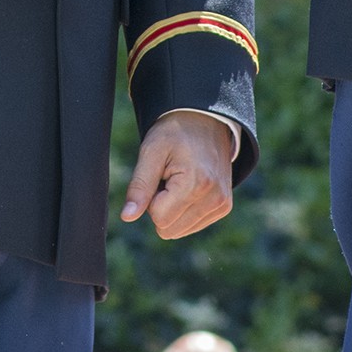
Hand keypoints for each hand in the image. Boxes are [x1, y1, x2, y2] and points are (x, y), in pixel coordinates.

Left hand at [121, 112, 234, 239]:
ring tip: (179, 180)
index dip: (150, 199)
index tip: (159, 175)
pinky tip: (189, 186)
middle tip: (168, 178)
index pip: (159, 218)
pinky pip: (193, 225)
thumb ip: (139, 186)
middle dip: (161, 206)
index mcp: (196, 184)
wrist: (204, 121)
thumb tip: (127, 217)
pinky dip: (184, 210)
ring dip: (173, 208)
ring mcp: (222, 205)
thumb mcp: (151, 152)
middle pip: (169, 229)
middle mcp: (215, 199)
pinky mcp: (223, 207)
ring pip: (180, 230)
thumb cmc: (174, 134)